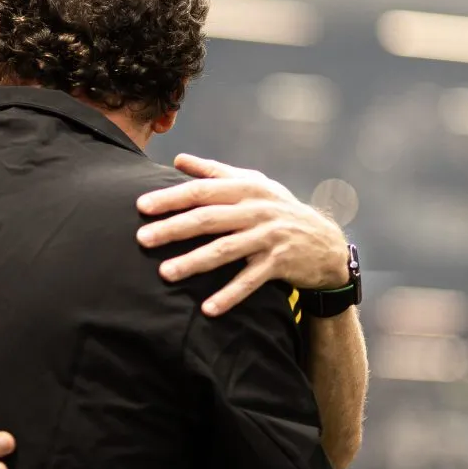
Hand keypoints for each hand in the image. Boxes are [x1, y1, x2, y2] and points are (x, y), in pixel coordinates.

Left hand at [136, 154, 349, 315]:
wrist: (325, 243)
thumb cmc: (278, 209)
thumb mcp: (253, 184)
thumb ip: (214, 172)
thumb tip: (179, 159)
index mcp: (246, 189)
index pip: (202, 191)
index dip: (171, 198)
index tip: (141, 205)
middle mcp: (256, 210)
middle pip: (208, 219)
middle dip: (173, 229)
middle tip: (142, 239)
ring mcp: (268, 237)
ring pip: (225, 250)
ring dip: (194, 262)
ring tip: (165, 273)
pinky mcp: (279, 263)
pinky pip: (250, 281)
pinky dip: (229, 295)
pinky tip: (207, 309)